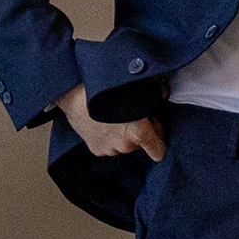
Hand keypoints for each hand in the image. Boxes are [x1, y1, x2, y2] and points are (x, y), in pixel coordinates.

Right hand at [52, 82, 167, 161]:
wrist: (74, 92)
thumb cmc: (106, 88)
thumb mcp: (138, 86)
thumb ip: (157, 93)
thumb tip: (164, 94)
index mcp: (138, 134)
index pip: (159, 152)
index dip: (159, 139)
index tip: (154, 129)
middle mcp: (125, 146)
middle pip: (140, 145)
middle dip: (139, 131)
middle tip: (130, 114)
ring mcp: (109, 149)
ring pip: (123, 145)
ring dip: (122, 135)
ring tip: (113, 117)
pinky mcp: (95, 149)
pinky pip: (108, 145)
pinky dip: (107, 137)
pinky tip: (102, 123)